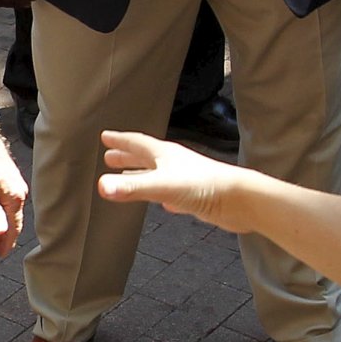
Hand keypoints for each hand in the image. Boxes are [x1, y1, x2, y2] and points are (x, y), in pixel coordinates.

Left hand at [0, 125, 25, 256]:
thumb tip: (1, 232)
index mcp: (14, 197)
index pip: (13, 227)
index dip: (6, 243)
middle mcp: (19, 194)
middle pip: (11, 223)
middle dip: (0, 239)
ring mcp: (15, 188)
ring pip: (6, 214)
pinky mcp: (8, 183)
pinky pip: (3, 205)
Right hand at [97, 130, 261, 230]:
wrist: (238, 199)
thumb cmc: (205, 185)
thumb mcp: (161, 186)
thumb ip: (131, 188)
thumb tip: (102, 186)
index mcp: (165, 155)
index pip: (137, 143)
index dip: (120, 141)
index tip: (106, 137)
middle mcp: (174, 163)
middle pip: (145, 157)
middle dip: (127, 157)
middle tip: (110, 157)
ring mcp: (185, 179)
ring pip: (157, 175)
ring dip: (141, 176)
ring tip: (127, 180)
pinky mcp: (195, 197)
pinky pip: (173, 194)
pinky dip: (162, 196)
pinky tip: (163, 204)